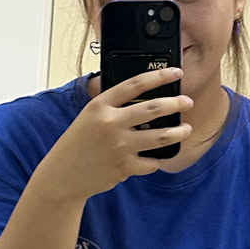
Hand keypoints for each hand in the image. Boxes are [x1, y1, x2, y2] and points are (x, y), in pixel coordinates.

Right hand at [33, 68, 191, 203]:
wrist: (62, 176)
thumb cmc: (77, 144)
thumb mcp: (89, 116)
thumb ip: (112, 106)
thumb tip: (144, 96)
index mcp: (100, 105)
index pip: (135, 84)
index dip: (159, 76)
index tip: (176, 73)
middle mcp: (110, 123)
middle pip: (154, 108)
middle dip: (176, 103)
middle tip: (187, 102)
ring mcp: (119, 146)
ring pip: (161, 136)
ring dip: (179, 132)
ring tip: (186, 129)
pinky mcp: (124, 167)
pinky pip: (152, 162)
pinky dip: (156, 160)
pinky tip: (156, 157)